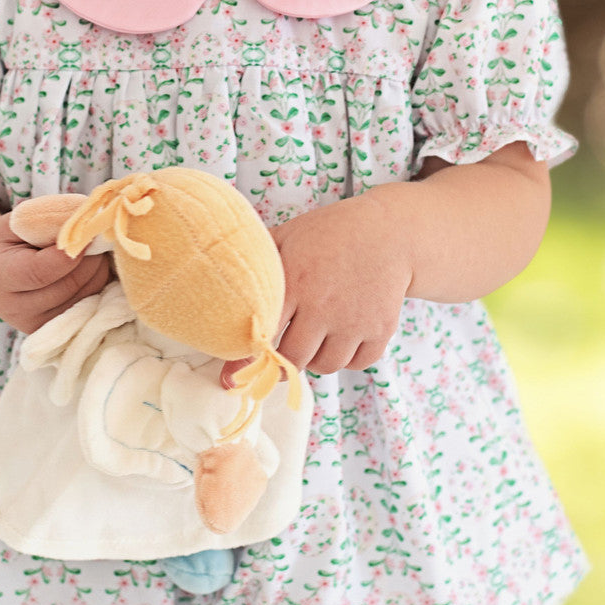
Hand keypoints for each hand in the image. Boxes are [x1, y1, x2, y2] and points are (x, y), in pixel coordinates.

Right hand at [0, 212, 112, 333]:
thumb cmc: (5, 242)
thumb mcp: (16, 222)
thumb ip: (46, 221)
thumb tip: (84, 222)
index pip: (39, 272)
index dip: (69, 254)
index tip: (86, 234)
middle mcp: (12, 308)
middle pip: (67, 285)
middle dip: (90, 258)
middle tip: (95, 235)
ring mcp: (33, 324)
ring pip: (84, 296)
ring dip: (97, 269)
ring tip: (91, 248)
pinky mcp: (51, 328)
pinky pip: (88, 305)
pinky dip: (96, 282)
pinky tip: (88, 266)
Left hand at [225, 190, 414, 379]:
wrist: (387, 231)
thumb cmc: (328, 233)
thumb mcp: (289, 237)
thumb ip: (258, 264)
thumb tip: (216, 282)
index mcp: (296, 281)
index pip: (263, 334)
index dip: (248, 356)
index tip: (234, 373)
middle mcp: (324, 306)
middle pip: (294, 359)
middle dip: (285, 357)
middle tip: (284, 346)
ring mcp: (355, 321)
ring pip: (326, 366)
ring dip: (316, 358)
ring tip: (315, 335)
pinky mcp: (381, 329)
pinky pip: (357, 364)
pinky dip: (348, 358)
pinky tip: (342, 336)